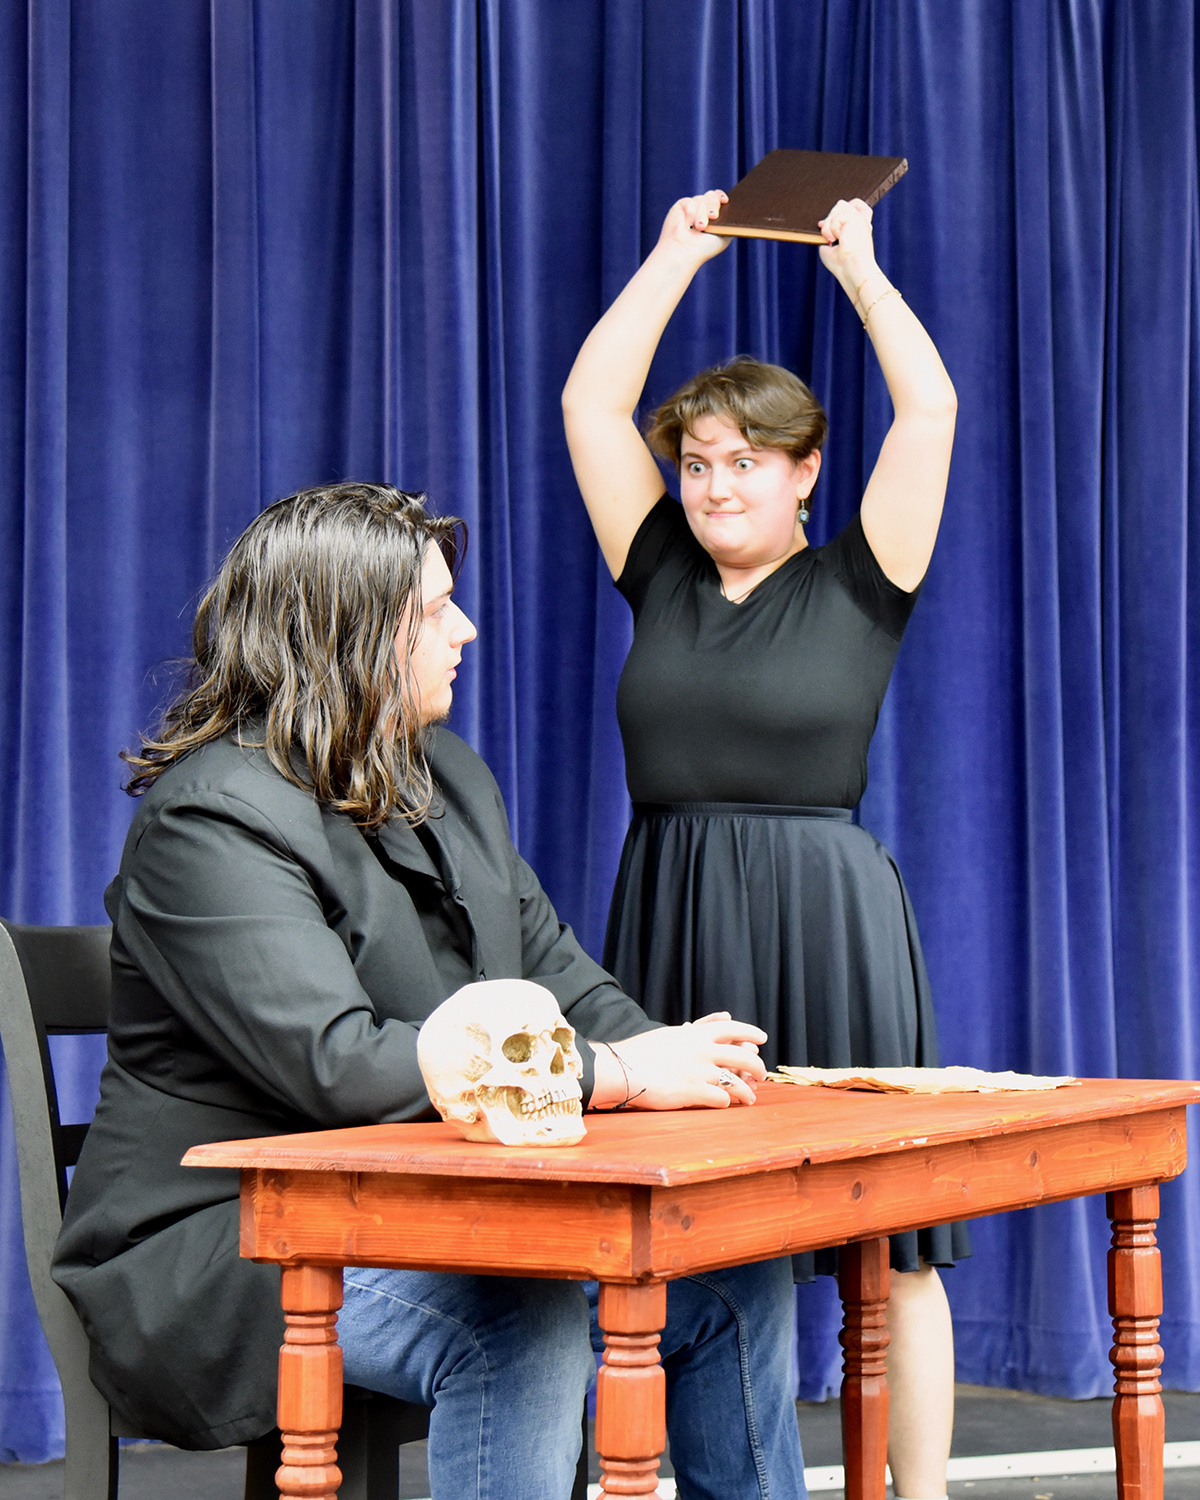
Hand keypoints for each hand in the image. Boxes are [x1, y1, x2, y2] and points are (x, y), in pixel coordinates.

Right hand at [599, 1014, 767, 1110]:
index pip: (733, 1028)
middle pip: (743, 1056)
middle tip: (762, 1074)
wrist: (621, 1068)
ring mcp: (698, 1072)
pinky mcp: (691, 1092)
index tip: (762, 1039)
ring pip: (735, 1082)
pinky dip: (726, 1101)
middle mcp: (702, 1050)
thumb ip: (695, 1032)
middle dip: (757, 1066)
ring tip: (749, 1098)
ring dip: (746, 1091)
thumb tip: (720, 1021)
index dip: (750, 1032)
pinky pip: (720, 1099)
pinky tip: (725, 1103)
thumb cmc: (641, 1052)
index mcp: (696, 1034)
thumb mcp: (671, 1034)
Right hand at [653, 190, 731, 268]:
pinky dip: (691, 213)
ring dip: (702, 213)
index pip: (720, 199)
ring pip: (703, 198)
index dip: (722, 197)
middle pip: (712, 195)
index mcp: (714, 217)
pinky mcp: (681, 206)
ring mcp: (692, 208)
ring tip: (700, 227)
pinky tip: (688, 225)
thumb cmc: (703, 249)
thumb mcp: (724, 236)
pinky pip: (691, 201)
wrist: (684, 252)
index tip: (725, 201)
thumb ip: (730, 222)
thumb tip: (737, 208)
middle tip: (713, 217)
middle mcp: (703, 210)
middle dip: (714, 205)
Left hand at [817, 197, 878, 293]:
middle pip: (842, 204)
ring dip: (830, 224)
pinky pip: (838, 215)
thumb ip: (828, 233)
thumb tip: (821, 223)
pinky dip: (833, 228)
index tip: (827, 224)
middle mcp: (862, 222)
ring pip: (840, 205)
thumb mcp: (830, 246)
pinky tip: (838, 239)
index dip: (842, 208)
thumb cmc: (842, 265)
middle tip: (829, 238)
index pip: (856, 206)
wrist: (852, 270)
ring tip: (833, 240)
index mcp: (858, 229)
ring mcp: (861, 219)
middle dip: (830, 219)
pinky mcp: (858, 219)